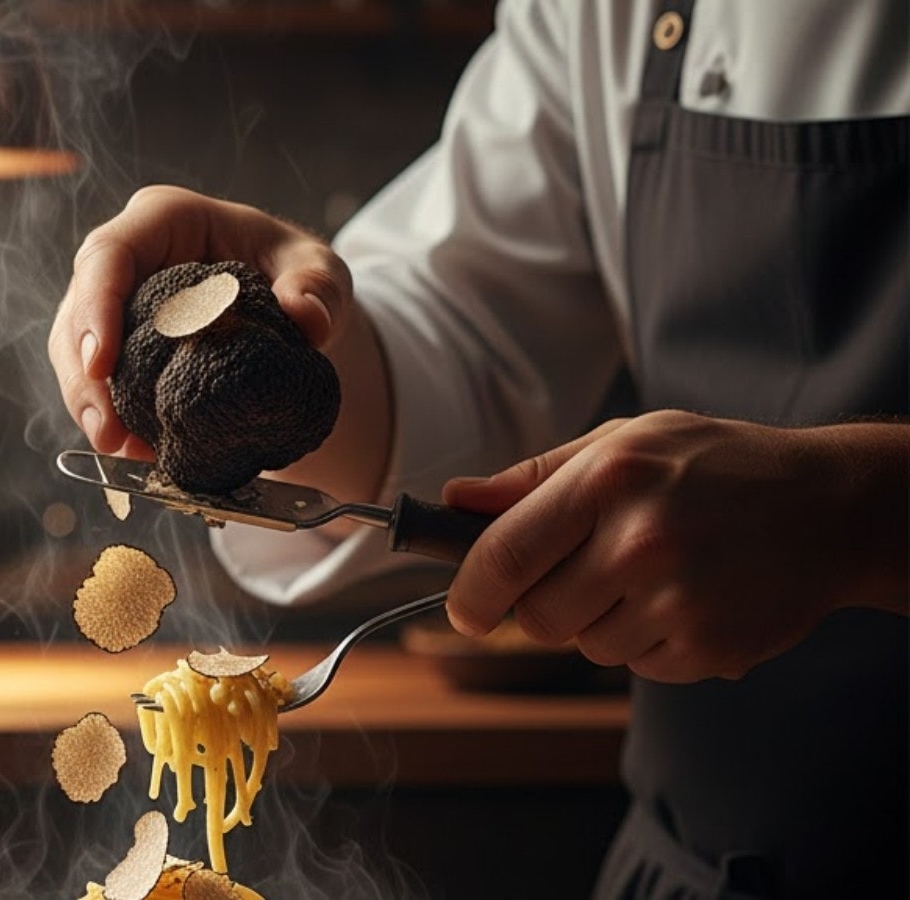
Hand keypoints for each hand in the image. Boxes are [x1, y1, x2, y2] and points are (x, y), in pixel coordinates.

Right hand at [49, 185, 355, 456]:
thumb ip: (318, 286)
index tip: (102, 363)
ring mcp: (115, 302)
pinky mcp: (116, 343)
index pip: (110, 254)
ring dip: (88, 405)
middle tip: (108, 433)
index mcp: (165, 220)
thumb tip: (307, 318)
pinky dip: (110, 416)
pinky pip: (94, 380)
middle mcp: (129, 257)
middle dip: (84, 377)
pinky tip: (133, 451)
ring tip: (118, 450)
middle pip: (79, 309)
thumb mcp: (320, 269)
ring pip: (74, 351)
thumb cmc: (294, 273)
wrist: (288, 308)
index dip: (96, 307)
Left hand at [442, 411, 907, 683]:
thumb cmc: (714, 467)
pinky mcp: (706, 649)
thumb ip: (533, 477)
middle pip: (537, 617)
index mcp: (609, 480)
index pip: (505, 553)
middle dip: (541, 606)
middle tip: (581, 573)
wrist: (830, 508)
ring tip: (652, 575)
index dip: (470, 591)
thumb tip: (456, 501)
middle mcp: (641, 542)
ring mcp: (677, 602)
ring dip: (600, 621)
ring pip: (585, 644)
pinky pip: (636, 665)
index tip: (464, 608)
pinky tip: (685, 598)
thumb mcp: (624, 443)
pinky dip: (647, 641)